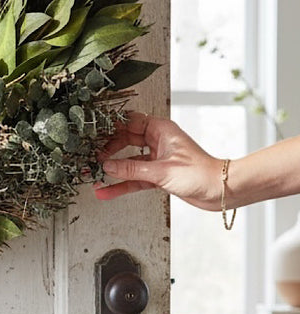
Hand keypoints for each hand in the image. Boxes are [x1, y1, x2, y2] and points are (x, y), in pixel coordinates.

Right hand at [94, 112, 222, 210]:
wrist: (221, 192)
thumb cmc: (201, 174)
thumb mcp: (162, 171)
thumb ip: (131, 169)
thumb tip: (108, 166)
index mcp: (161, 130)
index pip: (129, 122)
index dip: (110, 127)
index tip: (94, 132)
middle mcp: (157, 141)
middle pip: (124, 140)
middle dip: (107, 150)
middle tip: (91, 156)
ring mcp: (157, 158)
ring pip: (128, 161)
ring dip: (112, 170)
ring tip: (94, 175)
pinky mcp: (157, 174)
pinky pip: (134, 177)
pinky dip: (121, 184)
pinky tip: (107, 191)